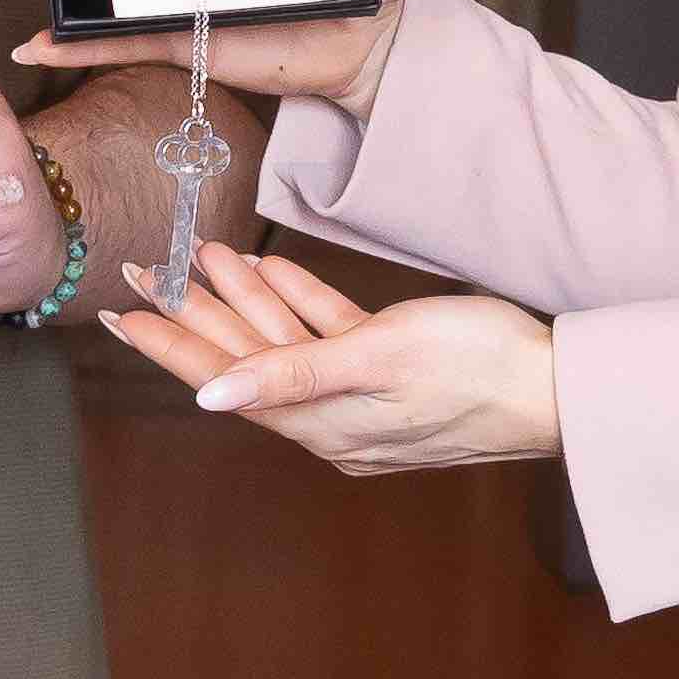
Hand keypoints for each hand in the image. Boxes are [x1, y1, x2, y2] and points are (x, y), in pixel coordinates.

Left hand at [104, 239, 556, 469]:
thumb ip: (290, 375)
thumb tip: (210, 400)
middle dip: (191, 313)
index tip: (117, 313)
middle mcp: (332, 419)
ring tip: (201, 254)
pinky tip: (270, 268)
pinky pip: (326, 336)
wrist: (561, 388)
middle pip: (242, 360)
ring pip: (281, 342)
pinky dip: (298, 302)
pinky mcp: (391, 372)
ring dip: (243, 298)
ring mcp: (361, 397)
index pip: (220, 380)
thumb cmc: (479, 369)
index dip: (166, 344)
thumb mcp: (378, 360)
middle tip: (141, 271)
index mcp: (321, 424)